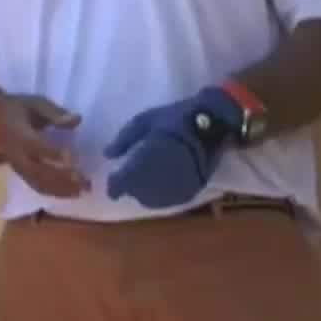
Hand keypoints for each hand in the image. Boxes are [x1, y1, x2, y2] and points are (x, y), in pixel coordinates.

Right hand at [0, 94, 89, 196]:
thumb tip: (76, 120)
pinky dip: (56, 193)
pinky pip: (38, 188)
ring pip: (39, 183)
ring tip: (85, 189)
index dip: (52, 152)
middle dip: (61, 177)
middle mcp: (17, 155)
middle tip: (83, 180)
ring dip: (62, 189)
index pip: (35, 145)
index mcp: (18, 134)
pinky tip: (74, 193)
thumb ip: (54, 112)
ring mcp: (19, 168)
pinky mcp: (23, 175)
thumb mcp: (33, 103)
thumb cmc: (17, 111)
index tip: (71, 157)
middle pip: (38, 171)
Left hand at [104, 86, 239, 207]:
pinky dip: (161, 196)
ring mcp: (175, 188)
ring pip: (152, 201)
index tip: (112, 182)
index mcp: (142, 162)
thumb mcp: (143, 121)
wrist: (212, 124)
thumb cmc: (174, 118)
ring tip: (145, 180)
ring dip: (144, 193)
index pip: (121, 184)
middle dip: (130, 187)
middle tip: (130, 176)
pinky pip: (169, 201)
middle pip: (136, 193)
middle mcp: (157, 181)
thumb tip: (108, 154)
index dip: (114, 186)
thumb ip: (124, 140)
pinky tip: (160, 185)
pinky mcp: (191, 191)